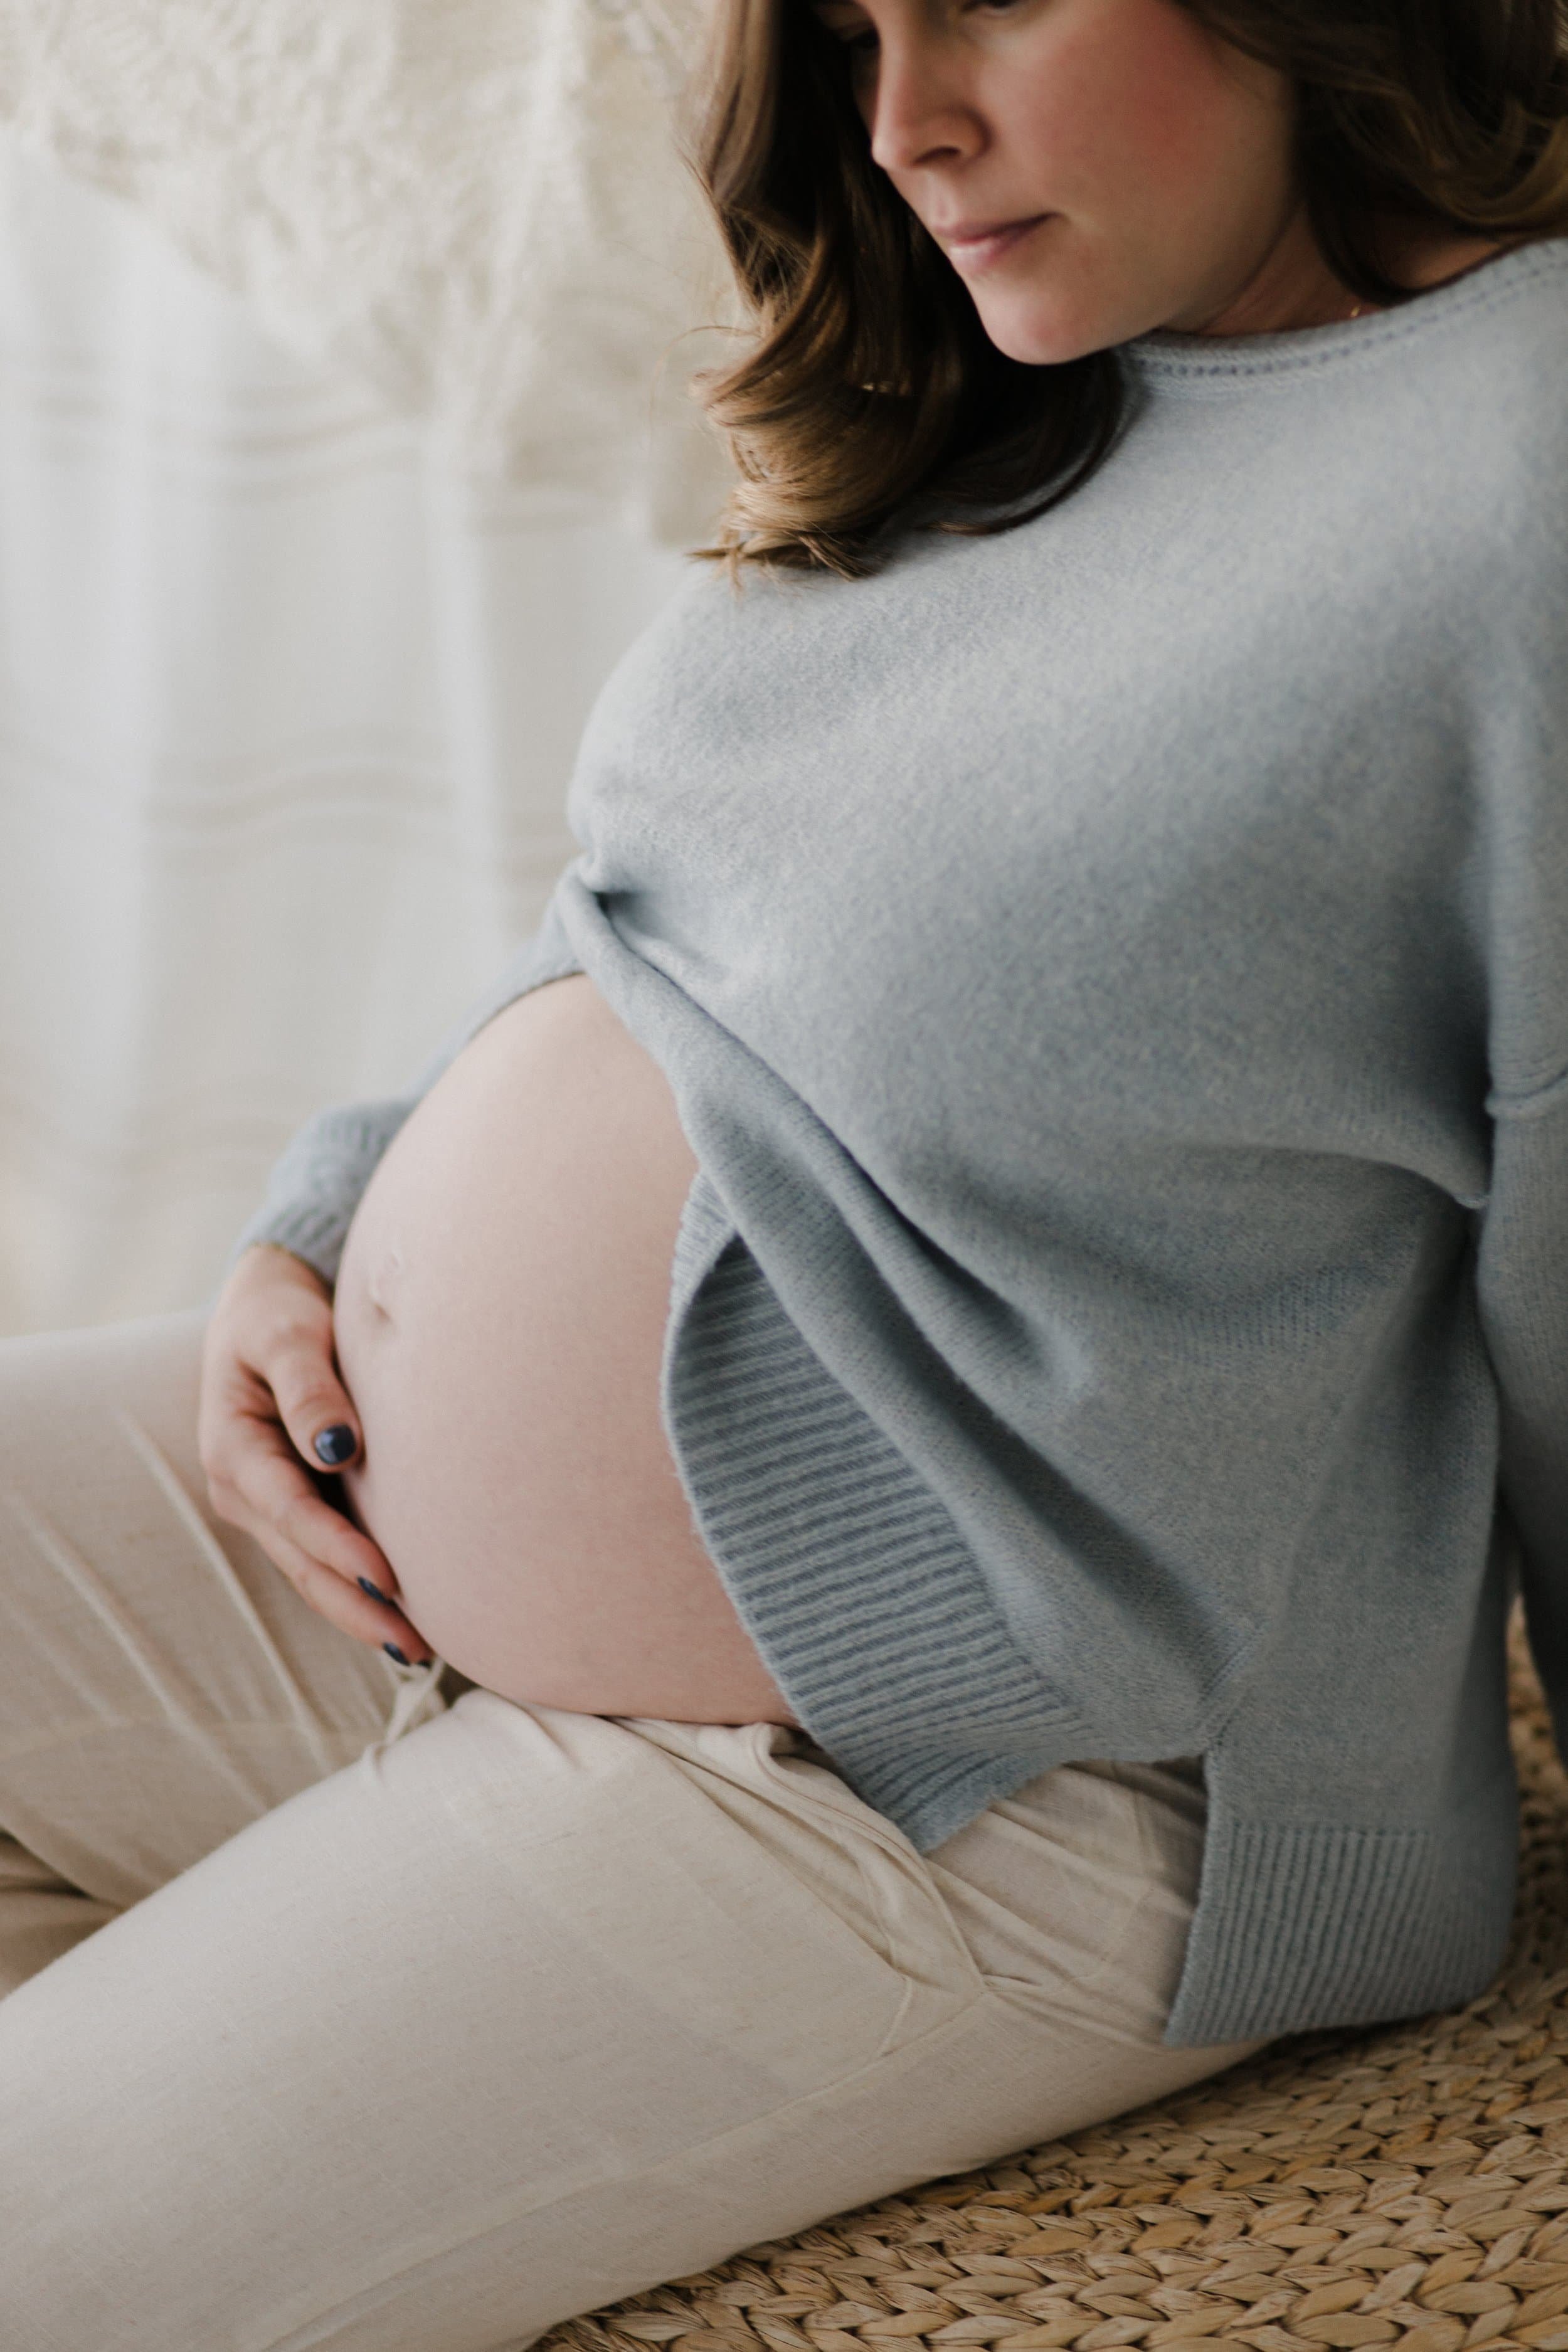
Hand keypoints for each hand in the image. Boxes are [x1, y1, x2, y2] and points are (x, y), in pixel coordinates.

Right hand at [198, 1245, 430, 1662]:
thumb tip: (338, 1447)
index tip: (386, 1578)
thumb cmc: (276, 1315)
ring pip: (312, 1571)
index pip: (290, 1511)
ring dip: (359, 1611)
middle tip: (416, 1643)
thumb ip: (309, 1387)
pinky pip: (322, 1558)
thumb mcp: (286, 1336)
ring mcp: (265, 1505)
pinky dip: (357, 1588)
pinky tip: (400, 1614)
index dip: (336, 1548)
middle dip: (355, 1605)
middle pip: (302, 1560)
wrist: (263, 1311)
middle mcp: (242, 1488)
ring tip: (418, 1647)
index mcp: (232, 1447)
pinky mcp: (292, 1507)